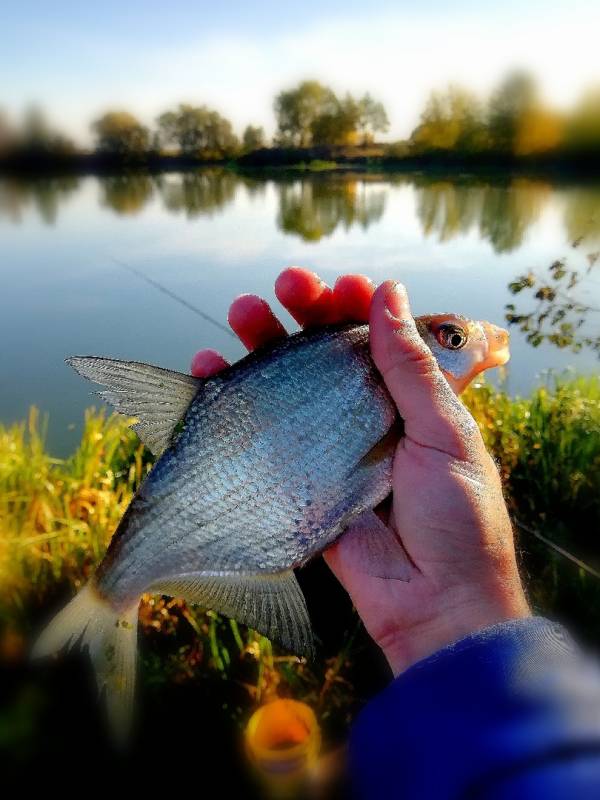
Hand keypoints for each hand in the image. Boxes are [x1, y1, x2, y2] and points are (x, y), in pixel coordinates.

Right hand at [191, 267, 529, 673]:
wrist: (435, 605)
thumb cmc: (458, 517)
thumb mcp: (446, 434)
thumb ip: (411, 368)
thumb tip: (388, 292)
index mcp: (409, 402)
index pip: (376, 339)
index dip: (356, 308)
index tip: (341, 285)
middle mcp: (365, 419)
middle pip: (324, 356)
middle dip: (301, 316)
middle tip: (282, 287)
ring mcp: (327, 449)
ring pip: (288, 388)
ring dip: (262, 347)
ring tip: (239, 314)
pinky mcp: (297, 482)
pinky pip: (262, 438)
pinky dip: (235, 406)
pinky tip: (210, 375)